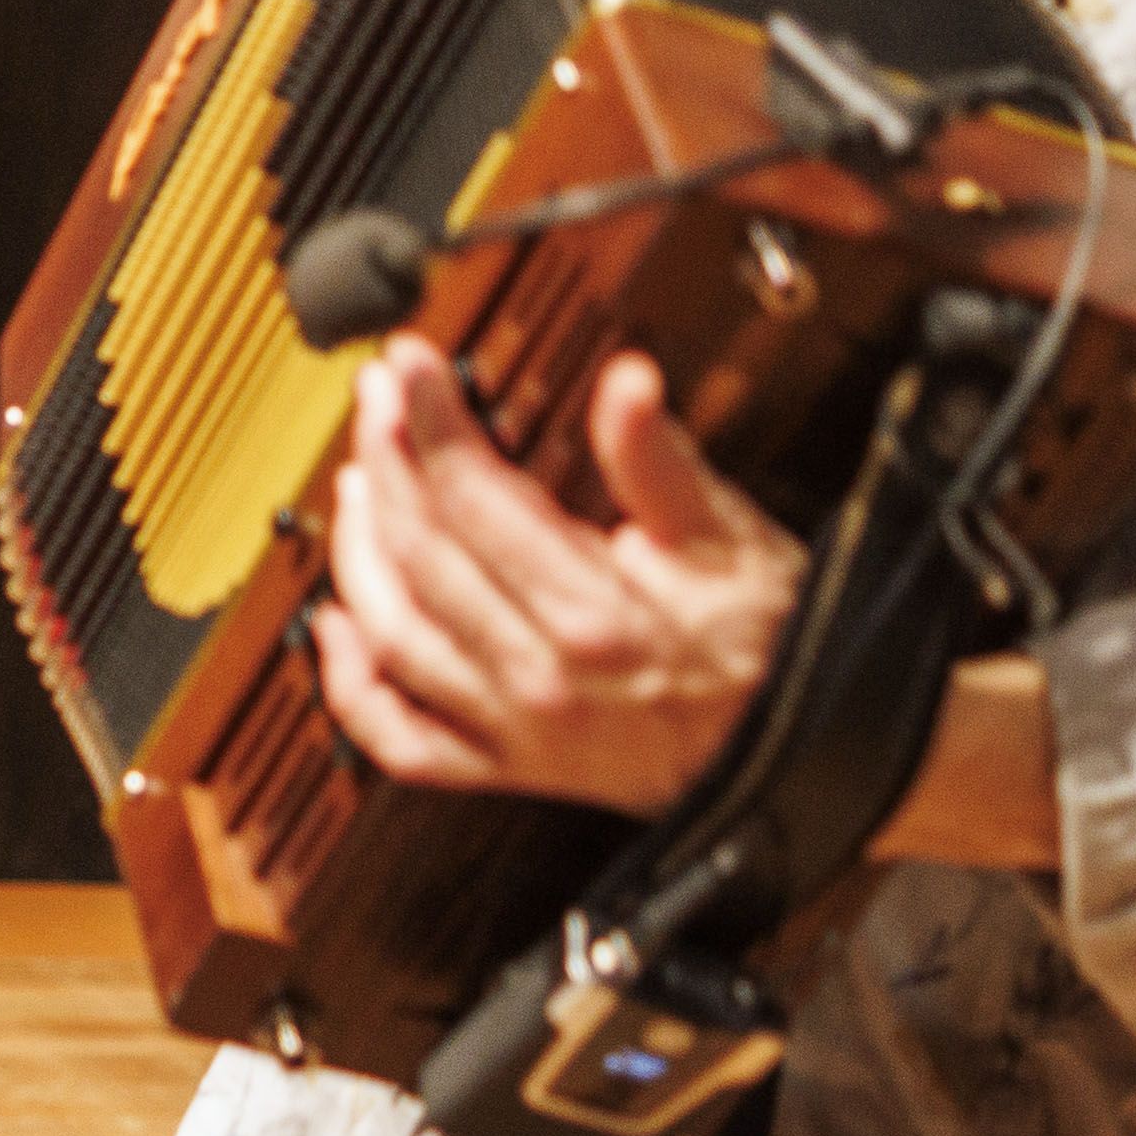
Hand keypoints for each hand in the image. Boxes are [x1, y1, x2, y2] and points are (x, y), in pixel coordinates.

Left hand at [308, 340, 812, 803]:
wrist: (801, 764)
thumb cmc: (774, 649)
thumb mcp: (735, 541)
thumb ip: (664, 464)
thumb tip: (625, 384)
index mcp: (592, 615)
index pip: (473, 496)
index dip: (429, 418)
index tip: (408, 364)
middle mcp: (538, 679)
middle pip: (422, 552)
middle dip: (387, 458)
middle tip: (378, 396)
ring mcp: (516, 732)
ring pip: (394, 635)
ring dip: (359, 552)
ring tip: (359, 481)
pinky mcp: (513, 772)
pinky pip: (403, 740)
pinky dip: (352, 687)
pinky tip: (335, 630)